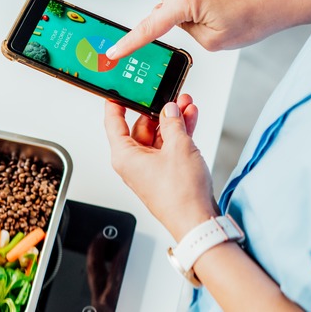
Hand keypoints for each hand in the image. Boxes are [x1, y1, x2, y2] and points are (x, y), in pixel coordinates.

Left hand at [104, 94, 217, 240]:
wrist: (197, 221)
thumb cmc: (180, 195)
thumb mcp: (178, 147)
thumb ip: (173, 122)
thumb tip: (170, 110)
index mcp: (124, 156)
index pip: (113, 123)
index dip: (115, 104)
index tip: (118, 90)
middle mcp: (133, 163)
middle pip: (140, 127)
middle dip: (158, 110)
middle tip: (170, 96)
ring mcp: (150, 168)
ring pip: (158, 136)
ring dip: (172, 120)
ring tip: (186, 104)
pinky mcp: (165, 173)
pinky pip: (168, 147)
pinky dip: (178, 134)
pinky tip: (189, 119)